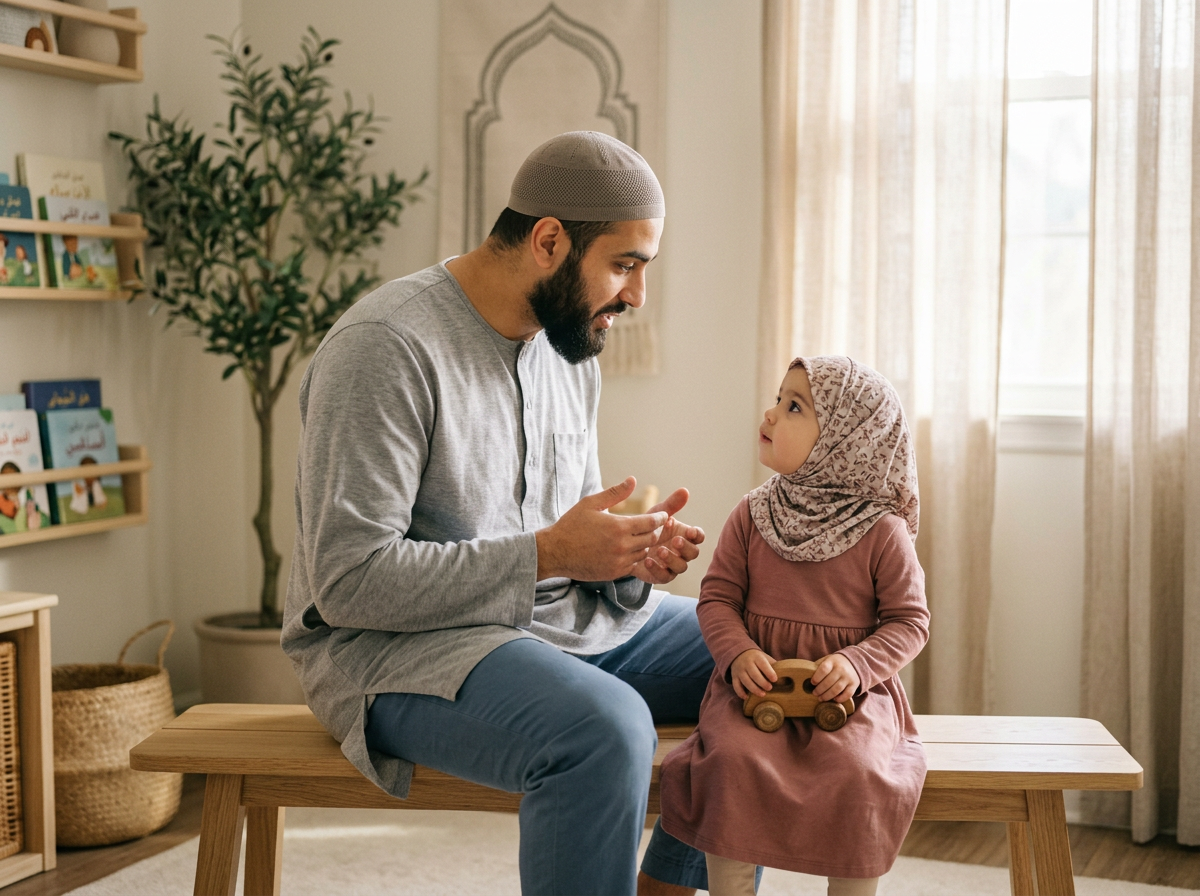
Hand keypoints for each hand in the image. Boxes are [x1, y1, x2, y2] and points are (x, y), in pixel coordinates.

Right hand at [536, 477, 667, 580]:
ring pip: (644, 553)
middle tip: (653, 526)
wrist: (555, 552)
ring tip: (640, 537)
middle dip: (655, 531)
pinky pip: (633, 565)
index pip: (651, 523)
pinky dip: (634, 557)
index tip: (664, 515)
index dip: (661, 518)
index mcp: (618, 527)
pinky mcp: (614, 573)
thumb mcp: (591, 503)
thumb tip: (632, 480)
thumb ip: (615, 493)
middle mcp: (622, 546)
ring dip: (645, 544)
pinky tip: (628, 550)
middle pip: (652, 538)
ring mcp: (619, 562)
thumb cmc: (572, 524)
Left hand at [631, 487, 704, 584]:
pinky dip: (658, 570)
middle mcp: (681, 551)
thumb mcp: (657, 514)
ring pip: (682, 567)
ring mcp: (672, 565)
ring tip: (660, 550)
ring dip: (673, 559)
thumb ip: (671, 505)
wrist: (626, 543)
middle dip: (686, 547)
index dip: (696, 534)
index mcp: (684, 535)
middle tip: (675, 540)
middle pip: (694, 553)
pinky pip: (665, 577)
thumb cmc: (647, 527)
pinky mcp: (660, 575)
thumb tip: (685, 490)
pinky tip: (648, 560)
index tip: (689, 530)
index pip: (698, 536)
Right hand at [731, 648, 776, 699]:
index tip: (775, 679)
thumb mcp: (765, 658)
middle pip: (754, 674)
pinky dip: (740, 693)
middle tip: (770, 688)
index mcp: (757, 657)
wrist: (740, 653)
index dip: (769, 672)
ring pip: (745, 681)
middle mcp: (747, 663)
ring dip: (754, 689)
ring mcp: (739, 670)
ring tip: (762, 694)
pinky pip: (736, 686)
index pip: (763, 664)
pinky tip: (747, 697)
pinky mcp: (734, 676)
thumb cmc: (758, 659)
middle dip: (762, 682)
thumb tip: (787, 677)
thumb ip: (773, 666)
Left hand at [810, 653, 858, 703]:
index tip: (812, 683)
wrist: (853, 662)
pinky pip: (847, 694)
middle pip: (829, 682)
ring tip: (821, 698)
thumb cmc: (835, 663)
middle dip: (819, 690)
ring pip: (837, 689)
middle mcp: (841, 669)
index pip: (823, 669)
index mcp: (832, 662)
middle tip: (814, 693)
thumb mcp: (827, 660)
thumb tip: (806, 678)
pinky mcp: (854, 684)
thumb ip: (818, 667)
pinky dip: (840, 699)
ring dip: (827, 696)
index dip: (816, 677)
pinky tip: (834, 699)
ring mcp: (848, 677)